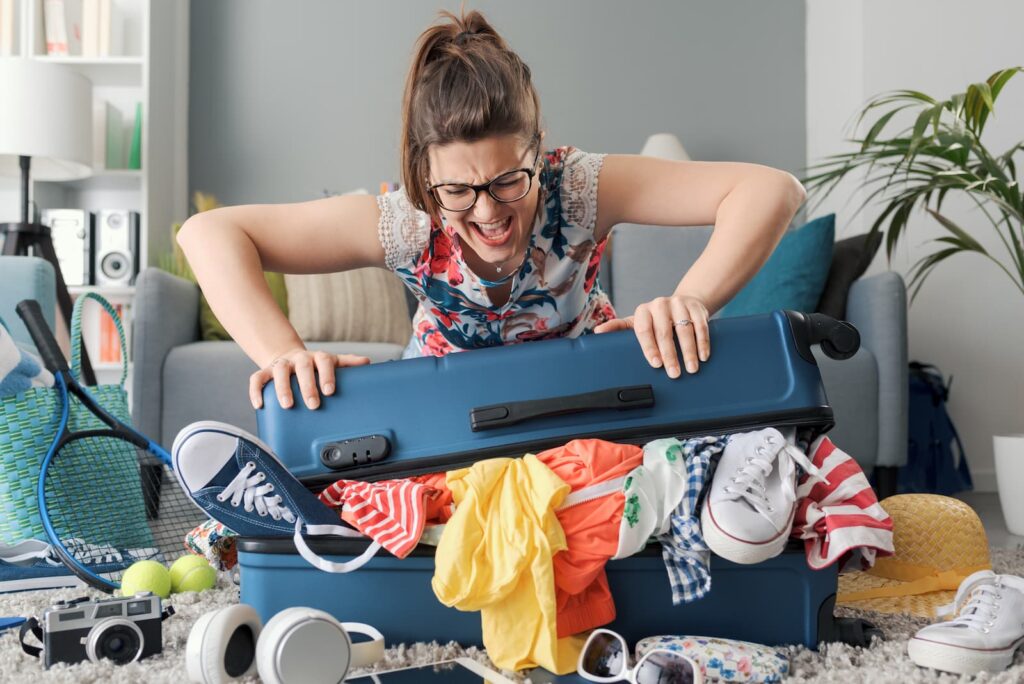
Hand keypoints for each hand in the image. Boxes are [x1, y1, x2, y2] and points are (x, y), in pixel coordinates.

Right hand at [249, 348, 370, 409]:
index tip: (329, 391)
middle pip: (303, 367)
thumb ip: (348, 364)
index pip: (324, 361)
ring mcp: (281, 364)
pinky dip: (256, 391)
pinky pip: (257, 378)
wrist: (289, 357)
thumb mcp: (332, 363)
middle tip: (313, 404)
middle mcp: (299, 359)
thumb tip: (367, 362)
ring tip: (288, 405)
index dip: (327, 375)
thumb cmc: (315, 366)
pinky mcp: (265, 371)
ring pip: (279, 372)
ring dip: (283, 388)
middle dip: (307, 385)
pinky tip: (260, 405)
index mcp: (317, 357)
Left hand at [594, 294, 710, 377]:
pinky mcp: (697, 308)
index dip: (649, 348)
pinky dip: (703, 343)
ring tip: (691, 369)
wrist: (683, 303)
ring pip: (685, 330)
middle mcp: (660, 305)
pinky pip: (701, 326)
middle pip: (665, 332)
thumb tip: (597, 332)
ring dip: (689, 352)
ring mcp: (680, 305)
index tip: (656, 364)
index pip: (644, 330)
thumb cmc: (656, 319)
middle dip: (670, 355)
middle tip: (674, 373)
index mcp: (643, 311)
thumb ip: (618, 328)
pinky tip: (703, 356)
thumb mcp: (636, 322)